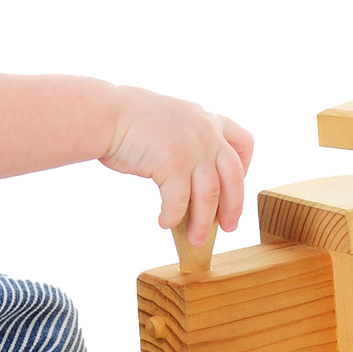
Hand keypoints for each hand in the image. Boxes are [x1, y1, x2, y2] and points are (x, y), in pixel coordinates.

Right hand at [98, 84, 257, 245]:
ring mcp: (193, 148)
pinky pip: (180, 201)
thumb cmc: (129, 116)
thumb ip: (191, 138)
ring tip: (195, 239)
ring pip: (209, 196)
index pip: (245, 142)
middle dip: (233, 208)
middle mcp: (207, 131)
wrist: (106, 112)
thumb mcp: (173, 119)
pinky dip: (173, 216)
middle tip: (228, 228)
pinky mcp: (174, 164)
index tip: (236, 185)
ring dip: (202, 222)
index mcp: (209, 117)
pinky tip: (164, 222)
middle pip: (233, 178)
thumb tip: (195, 180)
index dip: (246, 167)